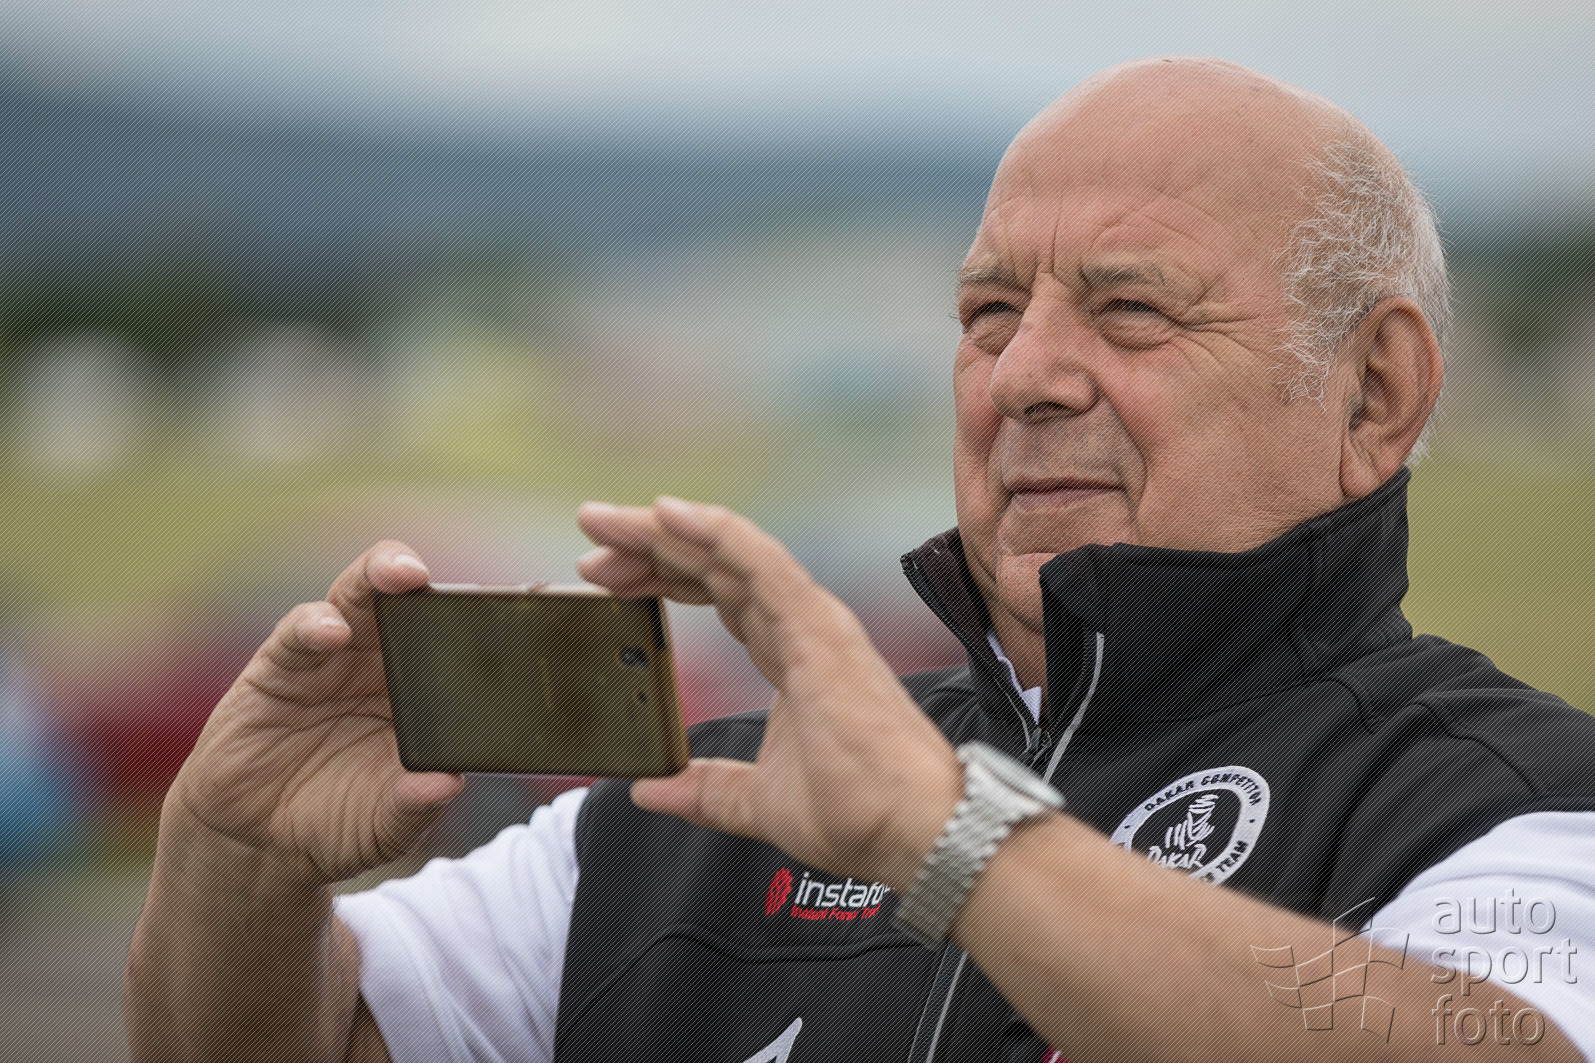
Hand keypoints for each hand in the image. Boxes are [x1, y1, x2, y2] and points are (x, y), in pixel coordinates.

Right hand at [165, 542, 463, 885]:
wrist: (261, 846)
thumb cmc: (337, 824)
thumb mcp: (386, 824)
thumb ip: (415, 804)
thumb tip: (448, 785)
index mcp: (420, 690)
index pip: (457, 637)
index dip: (489, 614)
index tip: (529, 599)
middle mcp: (379, 662)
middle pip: (409, 599)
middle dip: (436, 576)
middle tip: (461, 571)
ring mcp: (329, 659)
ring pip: (357, 596)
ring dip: (380, 574)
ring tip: (405, 575)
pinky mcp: (278, 668)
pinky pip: (298, 633)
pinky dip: (315, 624)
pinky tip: (330, 633)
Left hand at [577, 497, 959, 887]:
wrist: (910, 831)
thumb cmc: (856, 815)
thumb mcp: (754, 803)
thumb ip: (704, 790)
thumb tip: (649, 789)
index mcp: (791, 656)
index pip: (719, 596)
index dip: (663, 577)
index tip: (603, 578)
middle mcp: (801, 626)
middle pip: (714, 566)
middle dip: (649, 546)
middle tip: (589, 536)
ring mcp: (812, 622)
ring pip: (730, 553)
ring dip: (665, 531)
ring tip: (604, 519)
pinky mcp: (818, 628)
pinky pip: (759, 563)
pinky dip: (715, 533)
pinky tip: (667, 514)